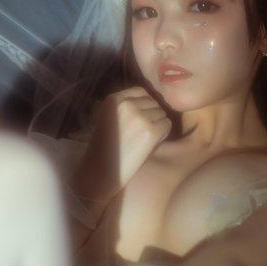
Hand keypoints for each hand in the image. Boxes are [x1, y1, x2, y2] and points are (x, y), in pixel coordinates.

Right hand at [75, 86, 171, 201]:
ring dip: (158, 126)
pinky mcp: (150, 131)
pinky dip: (162, 136)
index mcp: (114, 99)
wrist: (99, 173)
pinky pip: (167, 125)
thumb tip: (152, 102)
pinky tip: (148, 146)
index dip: (144, 107)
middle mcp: (127, 104)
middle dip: (152, 117)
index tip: (137, 122)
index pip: (141, 92)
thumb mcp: (109, 118)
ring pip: (162, 114)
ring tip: (142, 141)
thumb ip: (126, 107)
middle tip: (139, 135)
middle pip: (154, 102)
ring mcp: (140, 117)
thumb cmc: (105, 150)